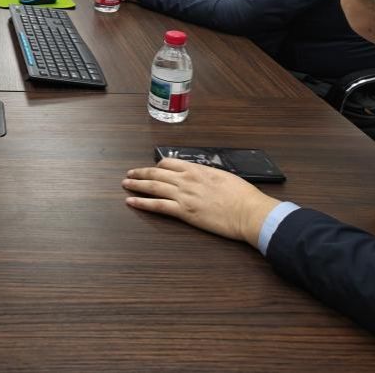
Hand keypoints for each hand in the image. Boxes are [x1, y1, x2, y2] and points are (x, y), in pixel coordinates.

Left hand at [122, 159, 280, 248]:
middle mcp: (187, 179)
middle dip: (141, 173)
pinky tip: (132, 201)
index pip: (169, 163)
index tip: (151, 168)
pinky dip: (142, 203)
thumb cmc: (242, 196)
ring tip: (126, 184)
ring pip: (153, 186)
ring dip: (137, 185)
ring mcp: (184, 195)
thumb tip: (202, 177)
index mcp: (197, 169)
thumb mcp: (223, 177)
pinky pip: (157, 205)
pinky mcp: (184, 211)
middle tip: (130, 174)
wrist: (248, 211)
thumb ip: (207, 176)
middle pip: (156, 173)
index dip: (156, 166)